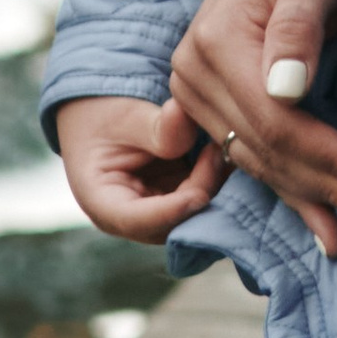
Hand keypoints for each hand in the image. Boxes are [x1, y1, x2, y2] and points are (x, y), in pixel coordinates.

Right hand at [53, 92, 227, 244]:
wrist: (107, 116)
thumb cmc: (107, 118)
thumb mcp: (125, 117)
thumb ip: (155, 126)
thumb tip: (183, 115)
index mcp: (105, 204)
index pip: (136, 220)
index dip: (170, 212)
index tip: (199, 194)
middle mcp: (135, 219)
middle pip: (173, 222)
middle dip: (201, 191)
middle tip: (219, 151)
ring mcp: (161, 213)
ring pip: (195, 214)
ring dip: (215, 184)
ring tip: (226, 145)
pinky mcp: (182, 200)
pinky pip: (205, 198)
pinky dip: (220, 178)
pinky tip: (231, 152)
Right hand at [168, 0, 336, 262]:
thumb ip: (297, 26)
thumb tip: (287, 89)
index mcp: (214, 41)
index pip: (275, 120)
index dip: (329, 155)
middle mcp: (192, 75)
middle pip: (267, 149)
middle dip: (329, 187)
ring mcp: (196, 96)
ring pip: (260, 164)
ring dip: (314, 200)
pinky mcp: (212, 107)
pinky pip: (253, 159)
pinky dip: (291, 194)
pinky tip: (324, 228)